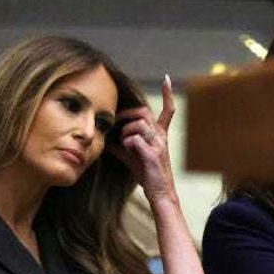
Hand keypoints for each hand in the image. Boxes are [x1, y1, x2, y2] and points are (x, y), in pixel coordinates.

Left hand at [111, 75, 178, 203]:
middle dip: (127, 116)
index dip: (168, 95)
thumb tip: (105, 135)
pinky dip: (127, 142)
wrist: (159, 193)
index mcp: (159, 135)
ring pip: (139, 124)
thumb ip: (121, 143)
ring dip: (126, 131)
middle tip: (117, 125)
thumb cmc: (147, 173)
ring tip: (123, 143)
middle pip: (144, 113)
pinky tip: (126, 149)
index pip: (168, 111)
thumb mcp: (132, 155)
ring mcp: (158, 146)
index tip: (167, 79)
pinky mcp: (153, 155)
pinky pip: (135, 139)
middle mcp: (161, 137)